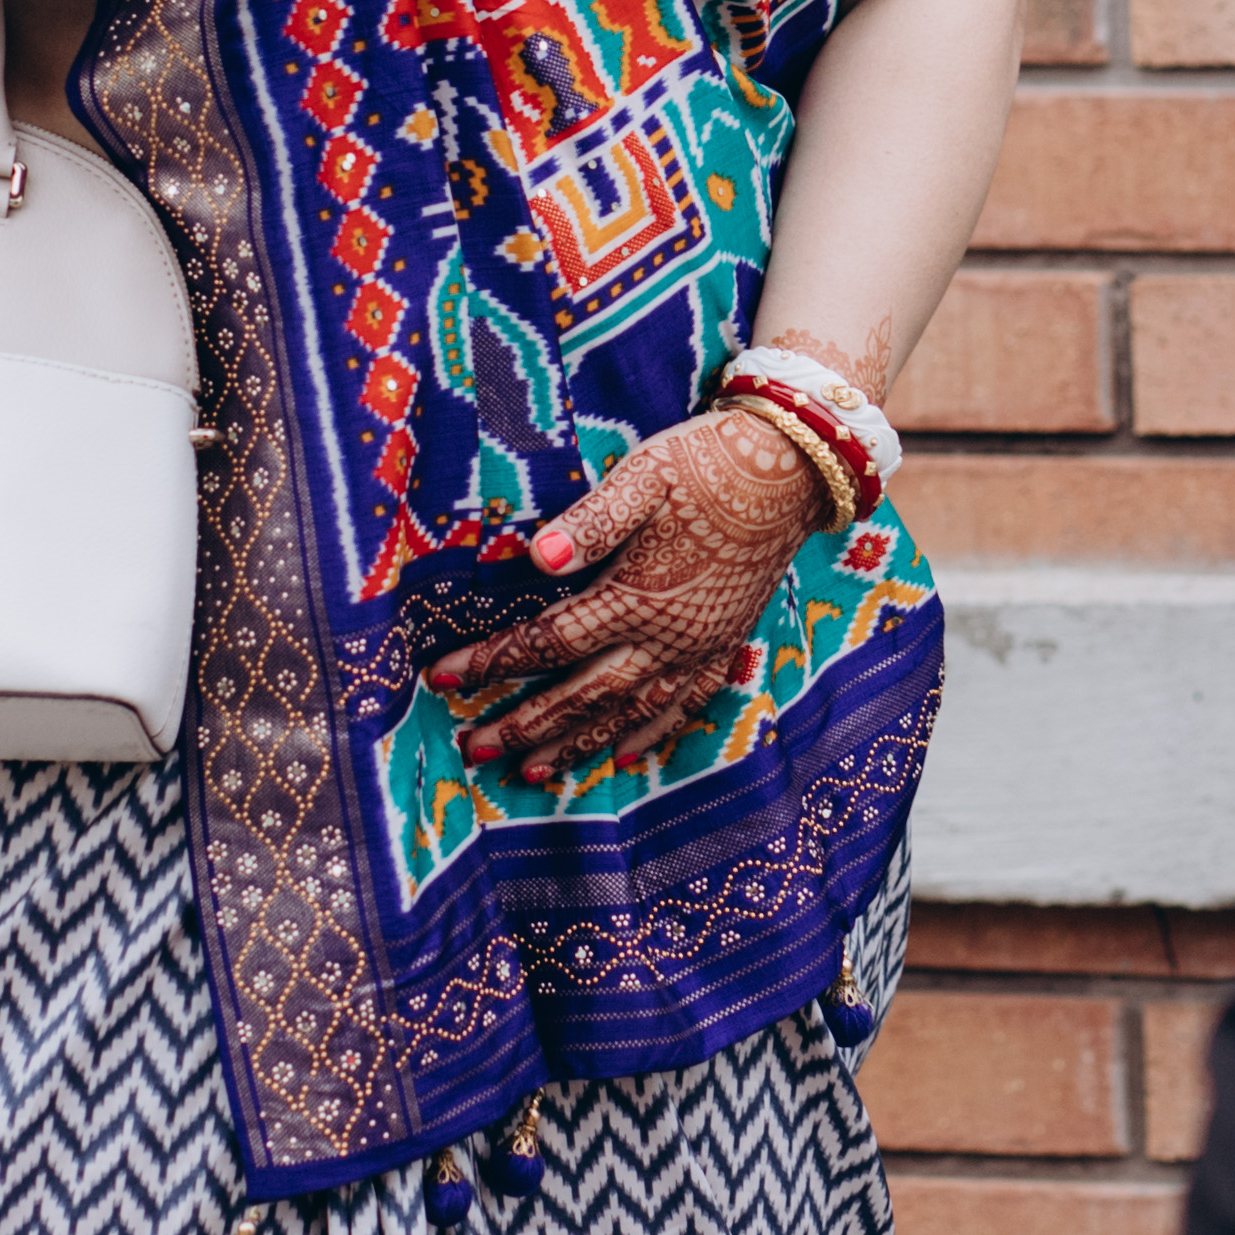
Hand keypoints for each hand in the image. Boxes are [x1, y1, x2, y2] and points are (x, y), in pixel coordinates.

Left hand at [431, 408, 831, 791]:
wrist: (791, 469)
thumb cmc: (708, 463)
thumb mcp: (644, 477)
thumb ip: (593, 521)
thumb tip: (539, 556)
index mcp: (638, 595)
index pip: (551, 640)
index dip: (494, 661)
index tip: (443, 677)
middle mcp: (668, 635)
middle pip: (585, 694)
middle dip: (527, 723)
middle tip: (475, 748)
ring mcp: (700, 647)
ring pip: (631, 713)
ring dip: (580, 744)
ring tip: (535, 771)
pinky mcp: (725, 644)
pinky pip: (685, 707)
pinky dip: (651, 736)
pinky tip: (624, 758)